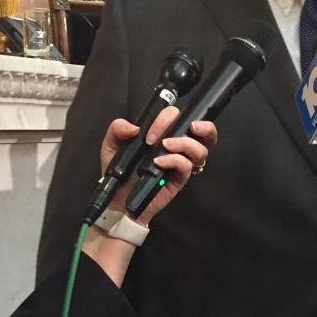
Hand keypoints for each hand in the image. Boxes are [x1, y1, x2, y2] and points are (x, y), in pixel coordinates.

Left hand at [103, 107, 215, 226]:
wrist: (118, 198)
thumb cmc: (120, 170)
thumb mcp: (112, 145)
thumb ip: (117, 129)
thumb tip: (133, 127)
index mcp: (164, 134)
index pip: (177, 118)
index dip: (167, 118)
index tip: (150, 132)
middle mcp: (177, 146)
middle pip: (204, 133)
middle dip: (204, 126)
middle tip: (192, 126)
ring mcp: (180, 163)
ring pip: (201, 149)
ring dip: (186, 143)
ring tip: (166, 146)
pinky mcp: (179, 179)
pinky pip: (187, 166)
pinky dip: (175, 161)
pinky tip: (159, 163)